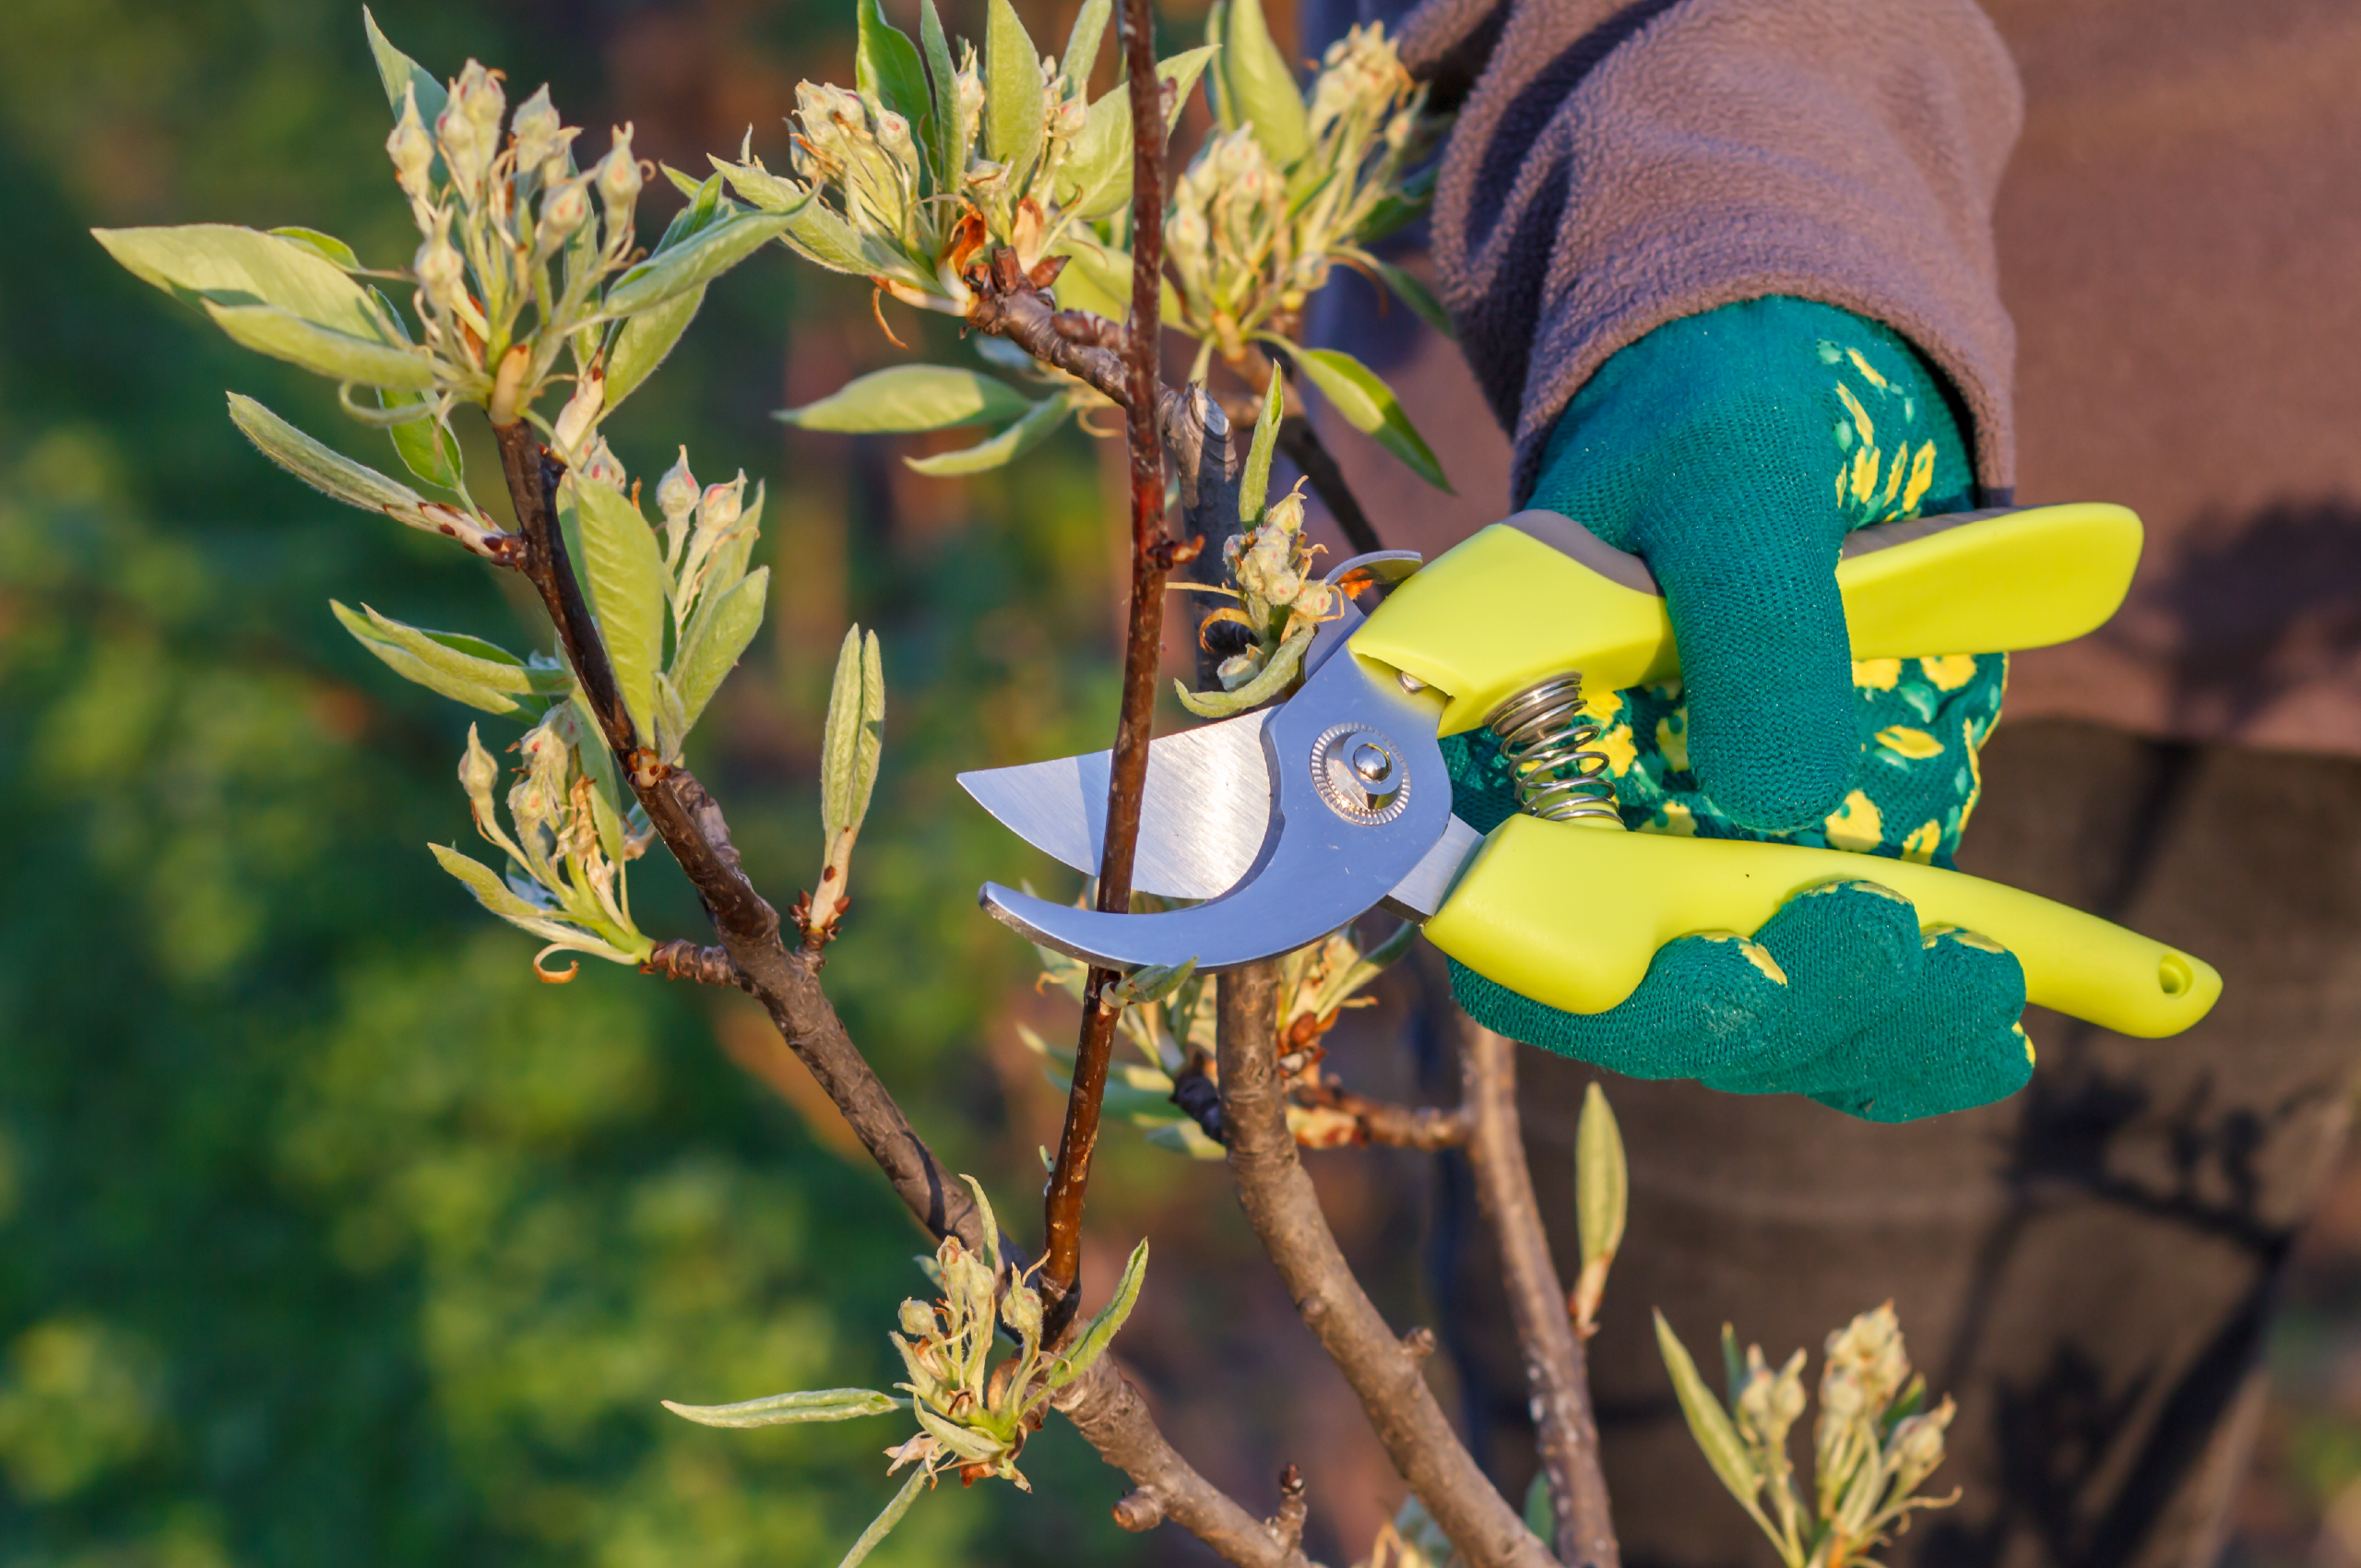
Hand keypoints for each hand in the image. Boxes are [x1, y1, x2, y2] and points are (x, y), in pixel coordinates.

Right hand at [1446, 296, 2024, 1121]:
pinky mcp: (1787, 876)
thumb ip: (1748, 622)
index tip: (1716, 961)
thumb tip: (1782, 798)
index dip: (1591, 978)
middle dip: (1770, 1008)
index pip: (1500, 924)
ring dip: (1863, 1028)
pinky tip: (1993, 1030)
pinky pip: (1836, 1000)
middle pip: (1641, 999)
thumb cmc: (1710, 416)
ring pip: (1749, 1018)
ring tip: (1987, 988)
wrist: (1777, 398)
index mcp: (1498, 749)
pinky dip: (1910, 1035)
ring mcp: (1684, 867)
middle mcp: (1576, 834)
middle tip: (1895, 948)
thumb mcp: (1732, 477)